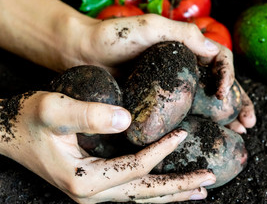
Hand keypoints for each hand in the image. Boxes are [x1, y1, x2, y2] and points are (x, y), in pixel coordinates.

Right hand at [0, 91, 215, 202]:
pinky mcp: (96, 184)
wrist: (10, 132)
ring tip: (200, 190)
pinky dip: (155, 189)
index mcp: (84, 180)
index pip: (136, 167)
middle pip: (146, 193)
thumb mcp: (54, 111)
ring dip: (172, 193)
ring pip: (142, 197)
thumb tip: (126, 119)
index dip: (162, 150)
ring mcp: (95, 193)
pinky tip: (169, 186)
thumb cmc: (29, 119)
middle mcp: (92, 194)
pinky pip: (133, 190)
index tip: (183, 134)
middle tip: (208, 178)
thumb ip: (88, 115)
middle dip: (179, 186)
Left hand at [78, 14, 255, 132]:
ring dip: (226, 117)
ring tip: (239, 133)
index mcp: (187, 48)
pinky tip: (208, 136)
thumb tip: (213, 50)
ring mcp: (172, 87)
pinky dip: (200, 125)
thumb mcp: (151, 27)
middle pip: (220, 85)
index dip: (229, 77)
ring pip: (206, 102)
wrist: (82, 53)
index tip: (224, 96)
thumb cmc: (114, 36)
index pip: (220, 60)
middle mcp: (184, 68)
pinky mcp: (158, 102)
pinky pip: (185, 114)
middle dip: (238, 103)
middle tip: (248, 124)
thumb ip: (183, 33)